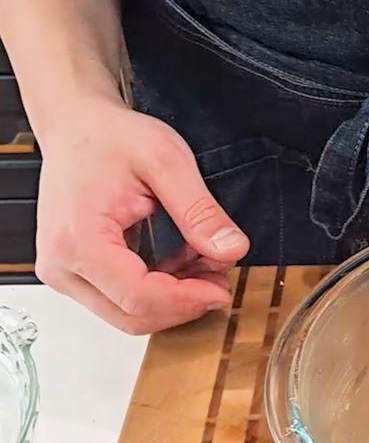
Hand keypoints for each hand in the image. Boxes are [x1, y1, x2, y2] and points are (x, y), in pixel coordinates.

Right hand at [34, 96, 249, 333]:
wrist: (77, 126)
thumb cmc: (110, 137)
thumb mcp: (166, 162)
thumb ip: (200, 211)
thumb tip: (231, 251)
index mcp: (78, 240)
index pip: (138, 297)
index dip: (188, 301)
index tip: (223, 288)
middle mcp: (62, 265)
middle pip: (132, 316)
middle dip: (184, 303)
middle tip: (219, 274)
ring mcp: (65, 272)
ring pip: (127, 314)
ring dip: (173, 298)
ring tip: (203, 261)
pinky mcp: (75, 272)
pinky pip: (120, 299)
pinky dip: (158, 289)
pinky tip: (182, 261)